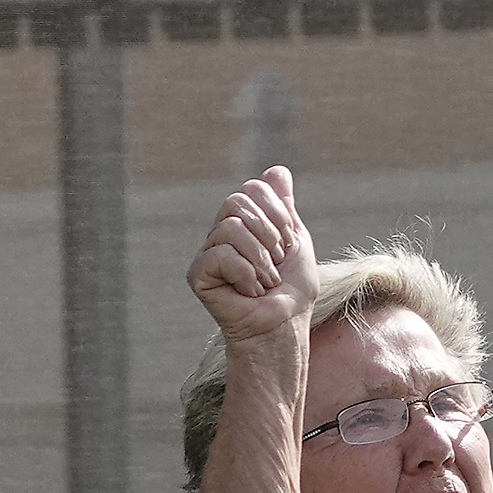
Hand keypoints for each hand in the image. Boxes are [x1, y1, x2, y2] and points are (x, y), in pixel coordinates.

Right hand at [188, 167, 318, 346]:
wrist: (284, 323)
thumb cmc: (293, 288)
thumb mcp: (295, 239)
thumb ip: (283, 206)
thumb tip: (277, 170)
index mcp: (244, 221)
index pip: (253, 188)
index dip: (278, 212)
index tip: (290, 241)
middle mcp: (221, 232)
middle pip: (237, 201)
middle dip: (269, 231)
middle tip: (278, 260)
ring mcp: (207, 252)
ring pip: (231, 228)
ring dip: (261, 258)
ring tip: (266, 280)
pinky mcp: (197, 273)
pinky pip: (221, 254)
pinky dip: (247, 274)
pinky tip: (250, 291)